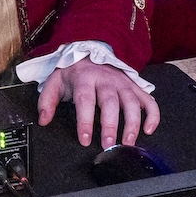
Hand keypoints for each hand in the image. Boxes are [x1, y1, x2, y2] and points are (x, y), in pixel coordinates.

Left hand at [39, 59, 160, 148]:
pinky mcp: (135, 87)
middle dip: (111, 126)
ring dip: (132, 123)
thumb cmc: (73, 72)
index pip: (85, 100)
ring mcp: (123, 83)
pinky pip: (148, 100)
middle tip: (109, 145)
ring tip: (128, 142)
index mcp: (85, 78)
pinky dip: (152, 115)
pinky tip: (148, 130)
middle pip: (111, 103)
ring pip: (132, 103)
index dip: (85, 121)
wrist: (90, 51)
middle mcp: (106, 80)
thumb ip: (47, 101)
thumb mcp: (55, 81)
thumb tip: (43, 120)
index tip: (85, 140)